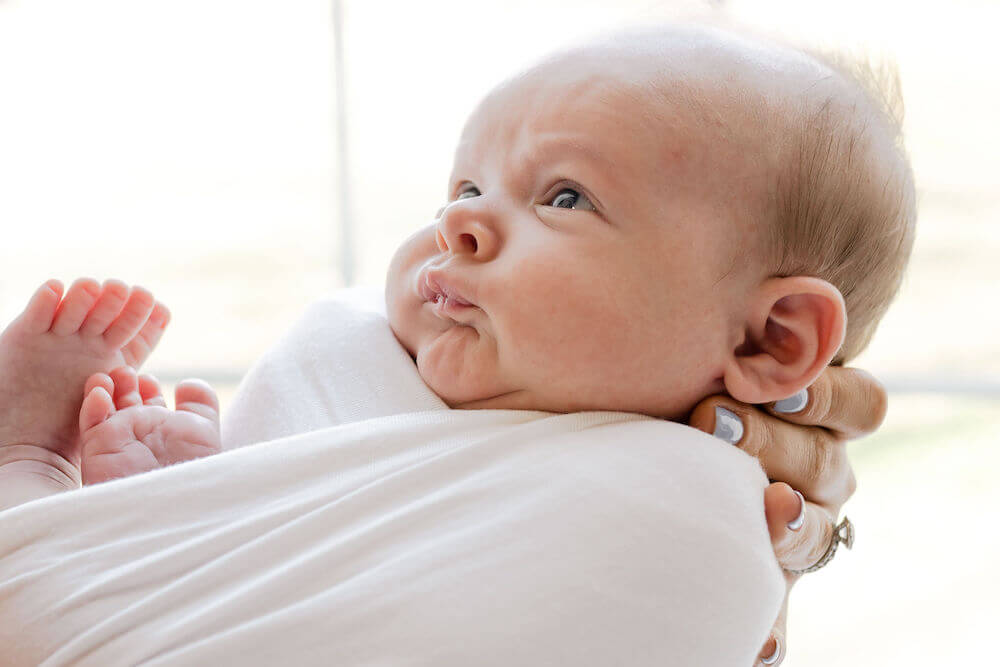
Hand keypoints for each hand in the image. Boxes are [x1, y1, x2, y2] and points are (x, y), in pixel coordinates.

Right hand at [79, 366, 221, 484]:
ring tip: (113, 375)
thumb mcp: (205, 430)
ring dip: (105, 387)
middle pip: (125, 402)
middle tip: (127, 371)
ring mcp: (118, 441)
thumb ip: (200, 403)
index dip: (148, 387)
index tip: (149, 378)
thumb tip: (186, 383)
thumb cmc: (195, 468)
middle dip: (125, 383)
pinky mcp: (99, 449)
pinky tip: (100, 392)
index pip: (150, 403)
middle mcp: (140, 436)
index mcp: (165, 432)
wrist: (175, 502)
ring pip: (103, 408)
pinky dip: (92, 404)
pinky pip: (90, 423)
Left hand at [689, 366, 886, 665]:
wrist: (659, 455)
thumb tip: (733, 344)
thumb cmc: (687, 395)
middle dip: (768, 441)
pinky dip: (769, 630)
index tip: (780, 388)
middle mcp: (821, 476)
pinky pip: (777, 614)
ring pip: (814, 534)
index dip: (829, 397)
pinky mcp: (768, 580)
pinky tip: (757, 644)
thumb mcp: (718, 374)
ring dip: (785, 525)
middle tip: (712, 420)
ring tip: (763, 509)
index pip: (861, 405)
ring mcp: (800, 530)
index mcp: (822, 420)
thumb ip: (735, 360)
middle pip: (824, 463)